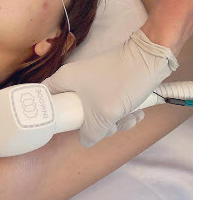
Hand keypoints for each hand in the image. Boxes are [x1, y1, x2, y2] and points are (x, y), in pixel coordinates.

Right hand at [41, 29, 178, 147]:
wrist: (152, 60)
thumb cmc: (121, 82)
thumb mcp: (102, 115)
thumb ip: (90, 133)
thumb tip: (87, 139)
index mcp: (65, 80)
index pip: (46, 99)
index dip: (53, 116)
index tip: (65, 127)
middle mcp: (77, 80)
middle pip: (76, 112)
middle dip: (97, 125)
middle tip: (109, 125)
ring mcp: (95, 82)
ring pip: (97, 112)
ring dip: (115, 121)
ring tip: (130, 117)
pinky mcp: (111, 84)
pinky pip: (110, 106)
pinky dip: (123, 113)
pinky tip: (137, 112)